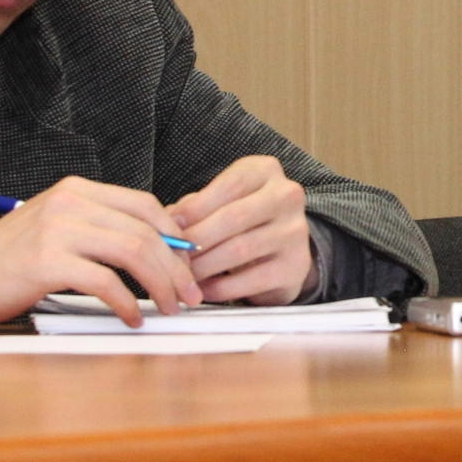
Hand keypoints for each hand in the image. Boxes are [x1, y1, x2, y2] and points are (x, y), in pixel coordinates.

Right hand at [0, 176, 202, 327]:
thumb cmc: (10, 260)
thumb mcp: (59, 229)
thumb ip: (100, 230)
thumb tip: (157, 248)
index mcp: (78, 191)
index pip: (144, 205)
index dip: (175, 234)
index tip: (189, 262)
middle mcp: (71, 203)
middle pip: (145, 229)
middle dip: (176, 265)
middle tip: (190, 293)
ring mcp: (58, 230)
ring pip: (132, 251)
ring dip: (160, 283)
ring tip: (170, 307)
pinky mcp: (46, 262)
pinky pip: (104, 281)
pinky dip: (127, 302)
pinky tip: (133, 317)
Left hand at [168, 155, 314, 304]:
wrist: (283, 249)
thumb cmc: (243, 219)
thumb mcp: (222, 201)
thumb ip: (195, 208)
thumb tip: (167, 224)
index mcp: (266, 172)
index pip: (230, 185)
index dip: (195, 207)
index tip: (170, 226)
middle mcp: (287, 196)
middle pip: (234, 217)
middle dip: (196, 239)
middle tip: (172, 256)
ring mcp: (295, 232)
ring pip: (240, 249)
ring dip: (204, 266)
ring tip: (183, 274)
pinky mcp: (295, 266)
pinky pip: (250, 280)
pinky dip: (220, 287)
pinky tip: (203, 289)